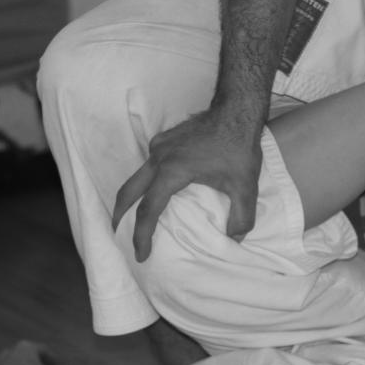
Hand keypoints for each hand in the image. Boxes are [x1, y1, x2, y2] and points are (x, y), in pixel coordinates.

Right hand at [112, 108, 262, 261]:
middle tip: (118, 235)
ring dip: (132, 197)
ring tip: (133, 216)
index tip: (141, 254)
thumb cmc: (239, 147)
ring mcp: (159, 147)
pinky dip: (145, 182)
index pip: (148, 210)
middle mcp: (158, 159)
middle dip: (120, 216)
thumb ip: (242, 219)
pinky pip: (148, 164)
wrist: (236, 110)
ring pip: (136, 177)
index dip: (141, 236)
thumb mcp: (246, 188)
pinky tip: (156, 190)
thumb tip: (234, 240)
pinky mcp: (164, 140)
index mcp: (172, 172)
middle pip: (129, 192)